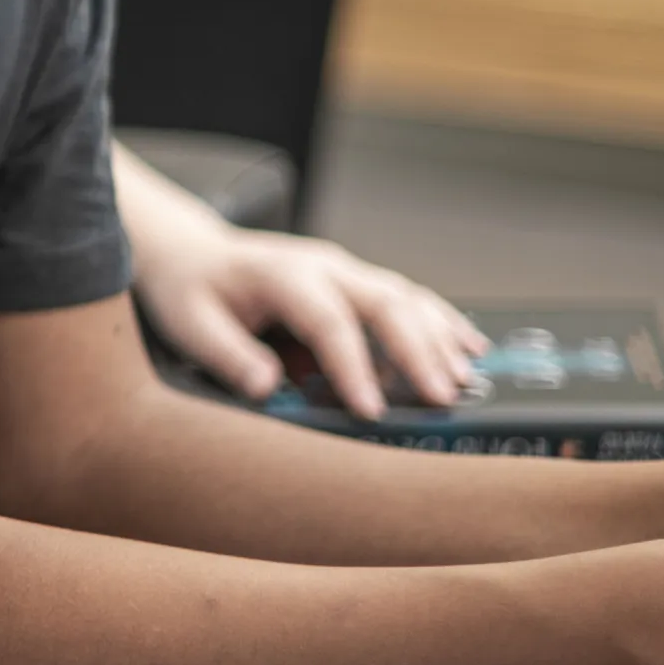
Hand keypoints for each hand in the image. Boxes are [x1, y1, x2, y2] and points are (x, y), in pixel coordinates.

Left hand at [115, 147, 482, 417]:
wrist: (194, 253)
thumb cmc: (192, 292)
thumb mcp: (192, 325)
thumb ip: (228, 356)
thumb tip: (268, 387)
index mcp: (284, 275)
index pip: (328, 322)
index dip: (352, 367)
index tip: (370, 411)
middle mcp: (325, 266)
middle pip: (384, 302)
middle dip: (416, 351)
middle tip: (442, 398)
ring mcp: (346, 270)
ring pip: (406, 297)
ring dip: (438, 338)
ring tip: (464, 381)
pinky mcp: (357, 282)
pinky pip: (408, 298)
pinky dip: (441, 322)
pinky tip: (471, 349)